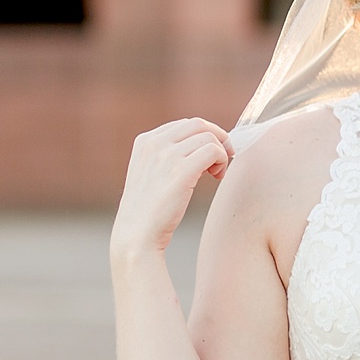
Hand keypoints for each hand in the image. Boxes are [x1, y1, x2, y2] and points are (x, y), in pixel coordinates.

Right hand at [112, 117, 233, 256]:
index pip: (186, 125)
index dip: (204, 136)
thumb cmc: (149, 209)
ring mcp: (167, 155)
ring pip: (209, 138)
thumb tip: (202, 144)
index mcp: (145, 141)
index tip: (210, 155)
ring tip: (217, 174)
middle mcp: (154, 143)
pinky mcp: (181, 170)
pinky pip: (214, 151)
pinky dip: (222, 161)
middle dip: (218, 139)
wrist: (137, 234)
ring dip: (221, 154)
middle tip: (223, 160)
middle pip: (199, 125)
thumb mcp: (151, 172)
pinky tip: (217, 177)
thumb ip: (168, 155)